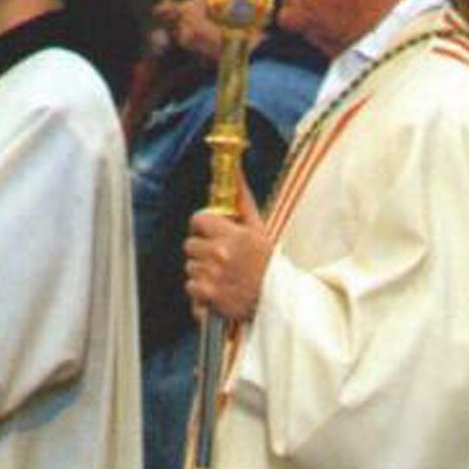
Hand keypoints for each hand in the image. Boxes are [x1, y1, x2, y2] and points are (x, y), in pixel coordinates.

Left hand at [184, 183, 271, 321]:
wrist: (278, 300)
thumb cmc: (267, 263)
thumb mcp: (258, 228)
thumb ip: (242, 199)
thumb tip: (235, 169)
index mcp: (233, 235)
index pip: (198, 220)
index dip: (202, 227)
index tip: (210, 234)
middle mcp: (220, 254)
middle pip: (190, 245)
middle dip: (201, 250)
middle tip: (218, 258)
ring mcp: (213, 276)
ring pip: (190, 267)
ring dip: (202, 271)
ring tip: (222, 275)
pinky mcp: (208, 296)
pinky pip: (190, 287)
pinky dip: (201, 291)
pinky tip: (218, 290)